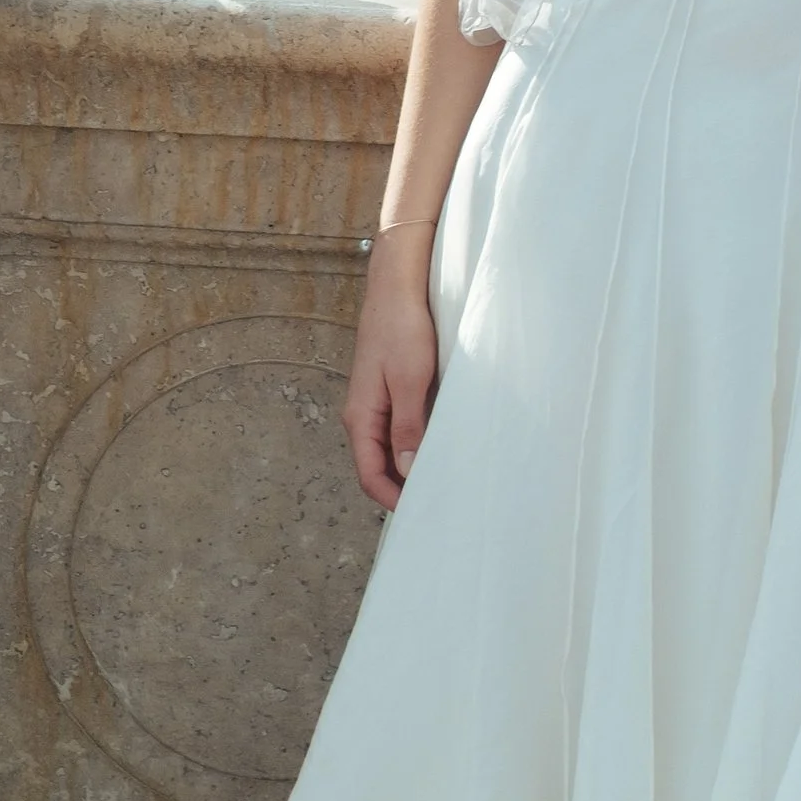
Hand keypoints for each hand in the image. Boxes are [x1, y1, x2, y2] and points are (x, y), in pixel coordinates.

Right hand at [344, 244, 437, 508]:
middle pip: (377, 466)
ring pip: (388, 448)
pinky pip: (397, 429)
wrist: (397, 286)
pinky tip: (436, 446)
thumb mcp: (410, 380)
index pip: (369, 474)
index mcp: (360, 416)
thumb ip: (407, 427)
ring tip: (440, 481)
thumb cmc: (402, 328)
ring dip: (408, 467)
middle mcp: (363, 414)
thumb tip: (408, 471)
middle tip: (435, 504)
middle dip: (400, 489)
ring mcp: (375, 402)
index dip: (391, 499)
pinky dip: (413, 445)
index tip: (419, 514)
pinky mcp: (389, 390)